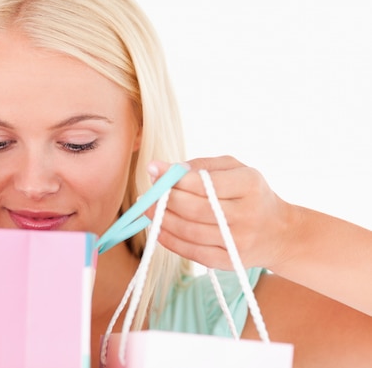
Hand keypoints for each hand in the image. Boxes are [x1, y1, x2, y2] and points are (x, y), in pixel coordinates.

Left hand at [149, 156, 297, 270]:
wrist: (280, 232)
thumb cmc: (249, 193)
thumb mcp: (235, 169)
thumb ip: (201, 165)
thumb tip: (165, 169)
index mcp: (249, 184)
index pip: (204, 182)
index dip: (174, 177)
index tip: (153, 169)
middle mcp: (247, 214)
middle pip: (194, 208)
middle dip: (165, 199)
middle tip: (148, 193)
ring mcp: (239, 242)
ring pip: (189, 232)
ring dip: (161, 220)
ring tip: (148, 209)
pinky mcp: (230, 262)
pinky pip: (192, 252)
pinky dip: (170, 241)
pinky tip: (158, 229)